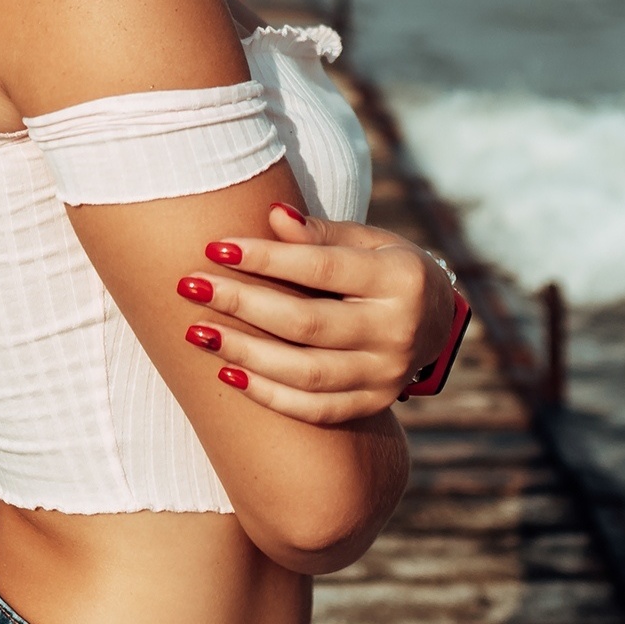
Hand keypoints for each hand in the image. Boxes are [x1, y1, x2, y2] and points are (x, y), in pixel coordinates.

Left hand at [175, 202, 459, 424]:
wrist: (434, 321)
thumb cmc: (386, 268)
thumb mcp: (368, 240)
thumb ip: (321, 233)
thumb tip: (272, 216)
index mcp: (401, 280)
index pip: (322, 269)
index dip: (266, 259)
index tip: (215, 247)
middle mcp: (397, 332)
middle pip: (308, 324)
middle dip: (242, 304)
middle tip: (190, 286)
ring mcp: (386, 375)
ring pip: (306, 373)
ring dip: (245, 353)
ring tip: (198, 332)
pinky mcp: (372, 404)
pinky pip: (314, 409)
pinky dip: (268, 395)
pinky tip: (228, 373)